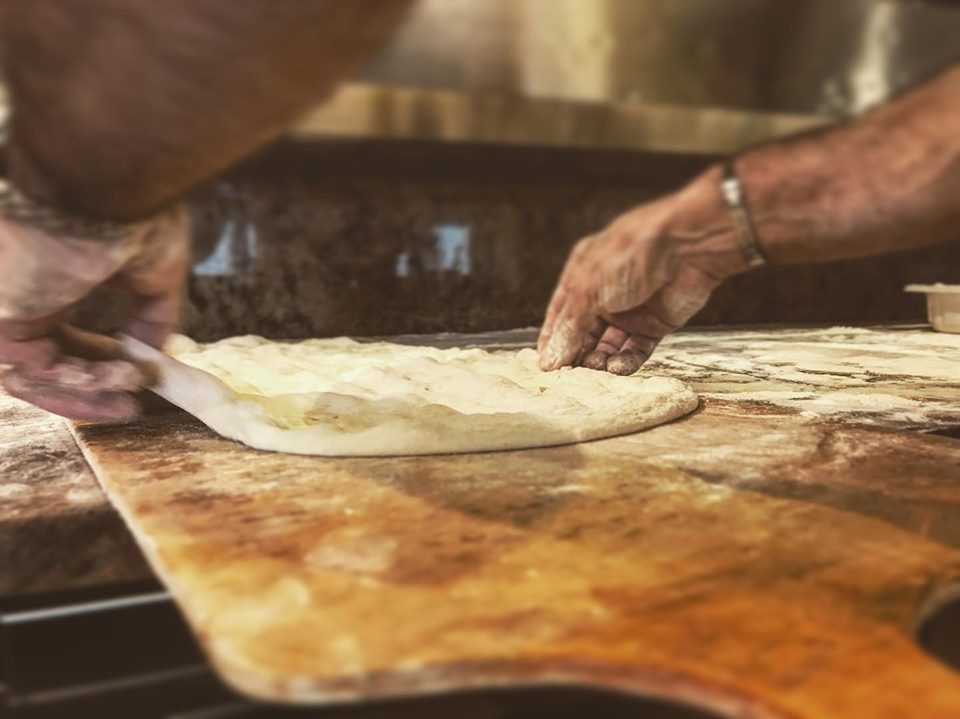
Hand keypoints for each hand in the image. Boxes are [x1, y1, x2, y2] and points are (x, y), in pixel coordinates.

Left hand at [0, 206, 188, 420]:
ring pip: (40, 372)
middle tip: (132, 403)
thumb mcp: (156, 270)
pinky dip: (80, 384)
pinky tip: (122, 380)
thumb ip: (151, 315)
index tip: (140, 381)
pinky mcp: (1, 320)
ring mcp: (10, 307)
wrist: (105, 189)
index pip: (66, 336)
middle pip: (51, 360)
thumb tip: (153, 354)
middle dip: (93, 388)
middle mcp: (26, 295)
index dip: (102, 364)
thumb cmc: (131, 213)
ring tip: (132, 394)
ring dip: (89, 391)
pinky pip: (36, 370)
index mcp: (54, 277)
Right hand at [538, 167, 749, 372]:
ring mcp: (631, 310)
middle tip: (572, 375)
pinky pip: (636, 349)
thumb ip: (569, 328)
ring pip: (609, 345)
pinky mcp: (656, 324)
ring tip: (598, 369)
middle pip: (583, 333)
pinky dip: (626, 361)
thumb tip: (549, 361)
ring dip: (601, 360)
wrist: (688, 248)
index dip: (552, 340)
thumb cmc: (631, 255)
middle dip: (577, 354)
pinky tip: (618, 367)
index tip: (546, 367)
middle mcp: (604, 294)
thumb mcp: (588, 290)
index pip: (560, 315)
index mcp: (582, 277)